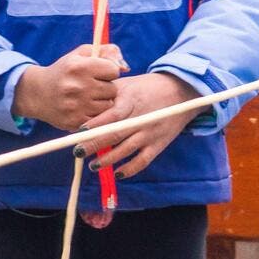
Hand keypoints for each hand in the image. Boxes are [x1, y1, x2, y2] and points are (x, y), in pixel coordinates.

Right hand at [11, 44, 122, 130]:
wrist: (38, 93)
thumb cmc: (66, 71)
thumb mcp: (82, 54)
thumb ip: (107, 52)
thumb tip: (125, 68)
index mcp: (80, 67)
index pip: (114, 70)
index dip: (108, 71)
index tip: (99, 73)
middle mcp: (78, 86)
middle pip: (112, 90)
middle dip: (106, 88)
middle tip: (92, 86)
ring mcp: (76, 106)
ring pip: (108, 106)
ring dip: (102, 102)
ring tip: (89, 97)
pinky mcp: (75, 121)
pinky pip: (99, 120)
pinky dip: (94, 114)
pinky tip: (84, 107)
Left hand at [79, 72, 203, 178]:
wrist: (179, 91)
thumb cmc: (146, 87)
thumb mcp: (126, 85)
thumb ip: (107, 96)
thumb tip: (84, 108)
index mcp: (130, 101)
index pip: (111, 115)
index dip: (95, 124)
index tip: (79, 131)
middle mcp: (140, 118)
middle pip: (115, 134)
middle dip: (94, 145)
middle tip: (78, 152)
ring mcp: (150, 133)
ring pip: (126, 150)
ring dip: (108, 159)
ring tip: (92, 165)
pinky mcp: (158, 145)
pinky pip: (143, 161)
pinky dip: (130, 169)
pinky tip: (117, 173)